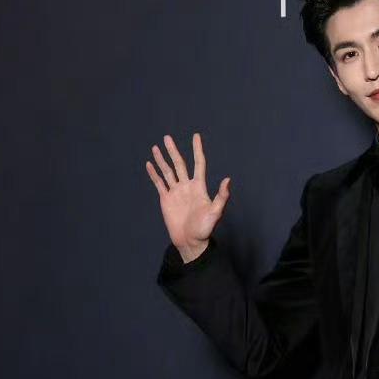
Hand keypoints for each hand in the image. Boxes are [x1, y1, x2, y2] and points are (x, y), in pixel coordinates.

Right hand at [145, 132, 230, 260]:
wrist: (190, 242)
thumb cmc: (205, 229)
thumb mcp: (215, 212)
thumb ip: (221, 196)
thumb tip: (228, 180)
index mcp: (199, 187)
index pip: (198, 163)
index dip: (197, 150)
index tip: (195, 136)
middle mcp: (187, 187)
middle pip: (179, 164)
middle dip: (173, 151)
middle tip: (167, 137)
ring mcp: (176, 192)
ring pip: (167, 172)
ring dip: (161, 160)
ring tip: (156, 147)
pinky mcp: (166, 200)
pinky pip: (159, 183)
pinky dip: (154, 174)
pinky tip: (149, 164)